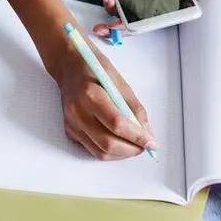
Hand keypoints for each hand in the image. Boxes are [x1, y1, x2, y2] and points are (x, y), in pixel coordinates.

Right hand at [51, 41, 157, 159]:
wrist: (69, 67)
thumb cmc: (95, 70)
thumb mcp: (120, 83)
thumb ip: (134, 109)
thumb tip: (147, 133)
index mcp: (90, 95)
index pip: (117, 124)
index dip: (137, 137)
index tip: (152, 143)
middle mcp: (78, 112)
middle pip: (108, 143)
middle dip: (131, 149)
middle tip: (145, 146)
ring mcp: (72, 124)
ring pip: (100, 152)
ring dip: (122, 154)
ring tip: (134, 146)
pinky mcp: (70, 131)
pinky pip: (93, 149)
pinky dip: (110, 150)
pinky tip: (119, 141)